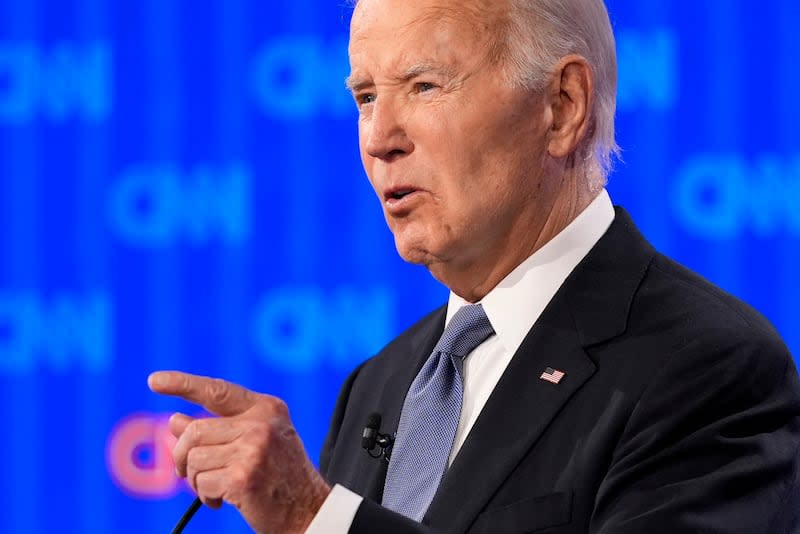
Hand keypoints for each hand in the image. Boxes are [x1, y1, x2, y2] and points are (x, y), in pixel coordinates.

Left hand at [148, 371, 330, 533]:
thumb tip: (174, 420)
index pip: (217, 391)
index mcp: (266, 408)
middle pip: (194, 431)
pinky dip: (205, 496)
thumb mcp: (254, 443)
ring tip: (215, 488)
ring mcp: (253, 449)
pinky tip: (221, 501)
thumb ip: (218, 429)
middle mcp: (261, 423)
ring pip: (194, 459)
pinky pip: (202, 483)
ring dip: (196, 480)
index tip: (154, 381)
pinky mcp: (243, 476)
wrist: (308, 510)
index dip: (183, 384)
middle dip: (182, 456)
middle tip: (187, 473)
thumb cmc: (280, 476)